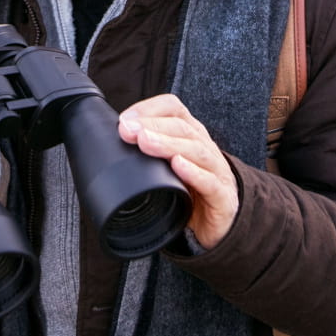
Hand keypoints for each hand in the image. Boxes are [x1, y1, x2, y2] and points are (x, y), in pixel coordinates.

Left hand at [117, 94, 239, 249]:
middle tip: (128, 130)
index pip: (173, 108)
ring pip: (196, 150)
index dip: (149, 108)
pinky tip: (178, 166)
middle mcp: (204, 147)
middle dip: (152, 126)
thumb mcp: (165, 167)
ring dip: (168, 144)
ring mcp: (217, 171)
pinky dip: (194, 172)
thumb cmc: (189, 192)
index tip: (125, 119)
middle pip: (182, 127)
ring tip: (146, 142)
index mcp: (190, 134)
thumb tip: (112, 142)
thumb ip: (146, 153)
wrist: (217, 226)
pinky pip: (210, 182)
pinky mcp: (223, 197)